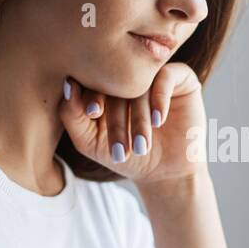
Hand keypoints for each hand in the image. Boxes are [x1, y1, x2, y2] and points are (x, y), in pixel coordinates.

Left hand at [59, 62, 207, 186]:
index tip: (92, 113)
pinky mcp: (180, 78)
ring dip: (139, 119)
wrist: (165, 172)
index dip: (90, 94)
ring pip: (142, 85)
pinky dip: (159, 99)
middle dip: (117, 119)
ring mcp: (154, 75)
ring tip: (141, 146)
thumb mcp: (89, 142)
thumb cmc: (125, 156)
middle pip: (117, 85)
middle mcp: (129, 76)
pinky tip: (158, 121)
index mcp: (105, 84)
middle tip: (120, 147)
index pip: (93, 79)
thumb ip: (71, 115)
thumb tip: (68, 83)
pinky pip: (166, 76)